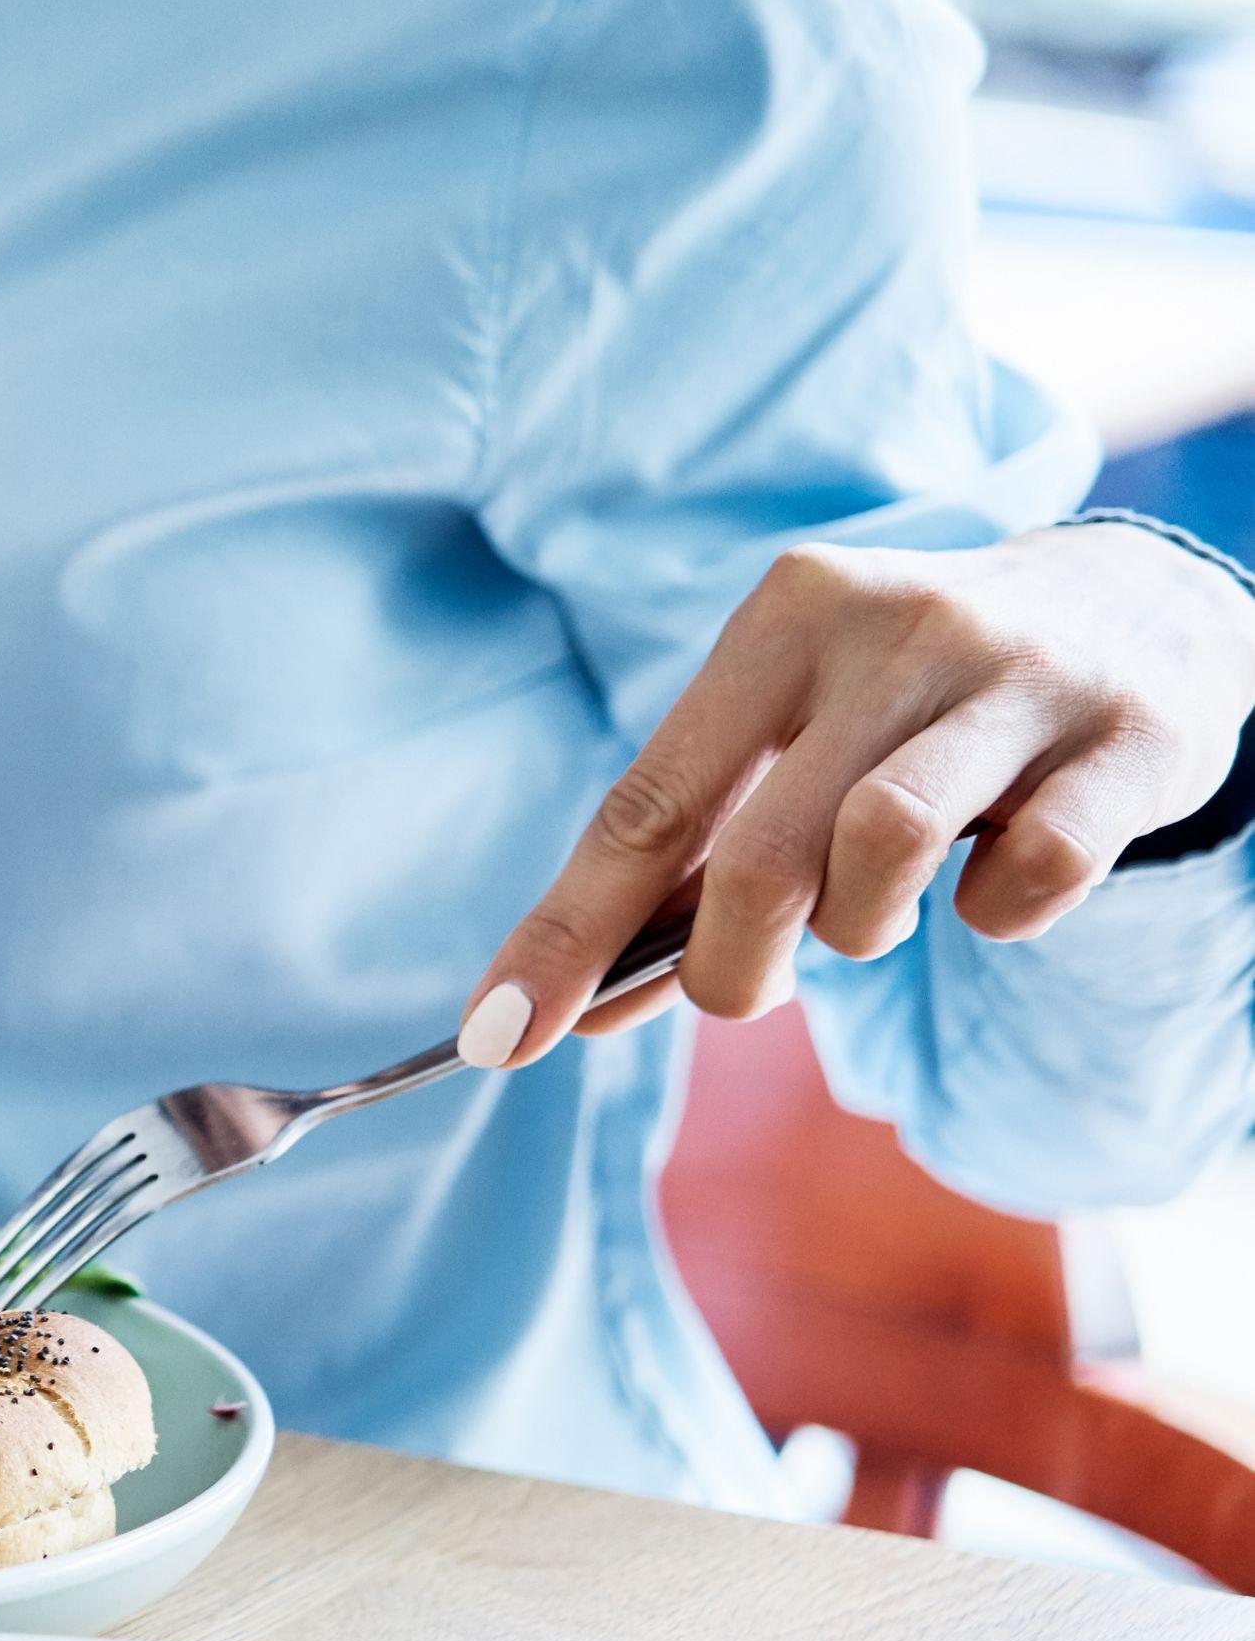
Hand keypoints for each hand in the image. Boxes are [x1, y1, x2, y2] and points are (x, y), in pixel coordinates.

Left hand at [462, 524, 1254, 1065]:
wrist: (1142, 603)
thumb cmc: (912, 698)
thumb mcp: (794, 732)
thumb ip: (692, 857)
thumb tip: (569, 1004)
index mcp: (784, 617)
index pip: (644, 804)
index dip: (565, 934)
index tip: (496, 1038)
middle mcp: (897, 625)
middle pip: (757, 853)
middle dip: (726, 966)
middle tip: (737, 988)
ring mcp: (1021, 675)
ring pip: (884, 851)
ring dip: (858, 931)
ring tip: (873, 913)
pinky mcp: (1132, 736)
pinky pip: (1035, 875)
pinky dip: (996, 915)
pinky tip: (994, 885)